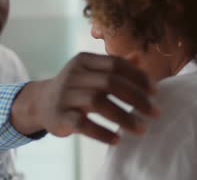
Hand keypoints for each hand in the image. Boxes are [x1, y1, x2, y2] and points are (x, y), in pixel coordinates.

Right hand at [10, 52, 158, 143]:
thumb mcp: (90, 71)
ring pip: (97, 102)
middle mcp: (73, 75)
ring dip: (123, 116)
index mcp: (84, 61)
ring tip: (141, 128)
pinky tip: (117, 139)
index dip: (138, 76)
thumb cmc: (74, 87)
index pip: (115, 64)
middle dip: (136, 97)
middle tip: (155, 112)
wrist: (41, 103)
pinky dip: (102, 132)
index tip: (156, 90)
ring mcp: (65, 96)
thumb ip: (112, 65)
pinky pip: (83, 124)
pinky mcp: (60, 116)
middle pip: (109, 82)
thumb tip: (138, 57)